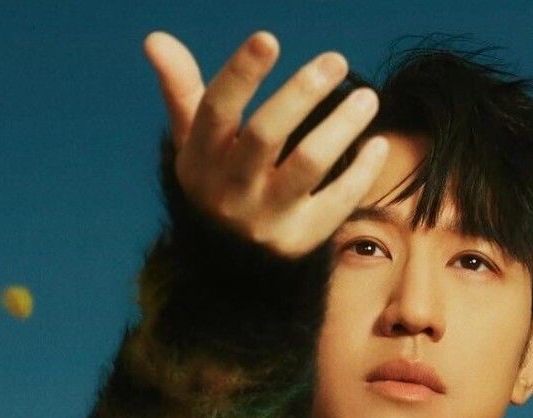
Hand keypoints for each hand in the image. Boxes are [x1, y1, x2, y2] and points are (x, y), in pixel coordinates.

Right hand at [144, 31, 389, 259]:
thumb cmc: (216, 180)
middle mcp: (230, 189)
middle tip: (335, 60)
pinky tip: (377, 143)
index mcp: (200, 159)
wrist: (230, 265)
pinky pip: (338, 202)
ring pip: (308, 164)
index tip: (268, 38)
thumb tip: (155, 37)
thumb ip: (181, 88)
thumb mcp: (193, 142)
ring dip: (341, 126)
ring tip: (367, 97)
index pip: (215, 111)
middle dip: (302, 93)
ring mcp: (266, 217)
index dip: (240, 74)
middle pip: (266, 134)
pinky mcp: (300, 239)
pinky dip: (362, 171)